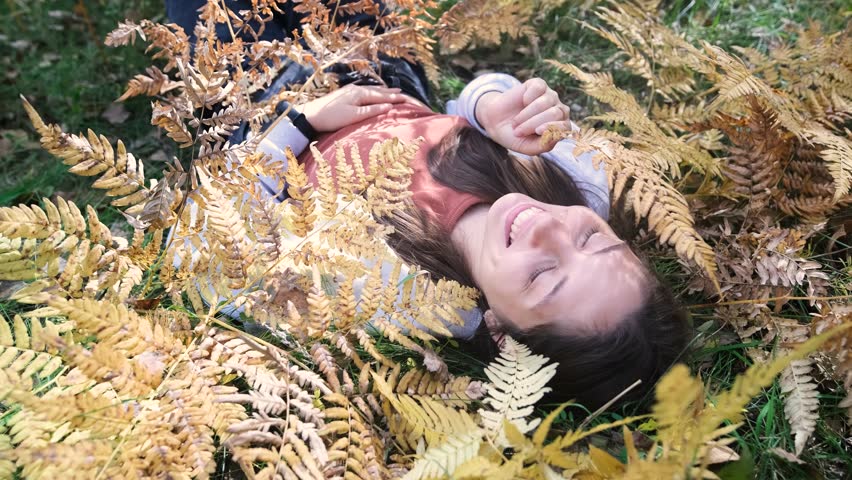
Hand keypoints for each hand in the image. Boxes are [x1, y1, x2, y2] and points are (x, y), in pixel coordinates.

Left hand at [299, 84, 418, 132]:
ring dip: (382, 91)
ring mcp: (350, 91)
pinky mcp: (344, 94)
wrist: (310, 115)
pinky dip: (373, 92)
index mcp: (360, 94)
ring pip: (371, 90)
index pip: (382, 97)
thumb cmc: (332, 117)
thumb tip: (388, 107)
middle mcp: (356, 89)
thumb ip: (371, 111)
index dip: (395, 99)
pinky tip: (372, 92)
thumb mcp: (354, 116)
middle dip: (391, 93)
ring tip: (392, 91)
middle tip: (403, 94)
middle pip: (378, 91)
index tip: (407, 100)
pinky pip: (364, 91)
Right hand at [476, 78, 571, 154]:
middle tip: (518, 131)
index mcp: (560, 127)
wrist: (496, 122)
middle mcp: (559, 110)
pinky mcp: (539, 85)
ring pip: (545, 102)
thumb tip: (556, 134)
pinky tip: (522, 103)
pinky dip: (526, 98)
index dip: (552, 128)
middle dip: (533, 124)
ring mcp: (550, 96)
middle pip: (554, 114)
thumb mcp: (528, 147)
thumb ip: (544, 145)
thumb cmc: (515, 136)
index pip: (565, 126)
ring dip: (526, 114)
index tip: (537, 131)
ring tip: (515, 122)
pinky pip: (538, 89)